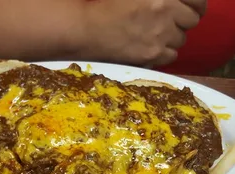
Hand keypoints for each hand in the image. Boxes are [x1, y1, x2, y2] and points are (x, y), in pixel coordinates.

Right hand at [80, 0, 205, 66]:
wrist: (88, 29)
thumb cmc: (107, 5)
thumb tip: (175, 3)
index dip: (197, 6)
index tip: (193, 9)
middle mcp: (166, 10)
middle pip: (192, 21)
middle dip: (183, 22)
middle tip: (170, 25)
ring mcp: (161, 33)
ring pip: (181, 40)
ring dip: (172, 39)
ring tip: (156, 37)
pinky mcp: (152, 54)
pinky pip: (171, 56)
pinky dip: (164, 53)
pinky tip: (151, 49)